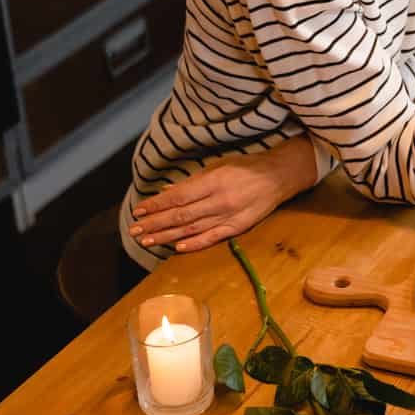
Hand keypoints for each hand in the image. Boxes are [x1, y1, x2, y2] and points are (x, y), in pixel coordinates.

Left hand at [129, 135, 317, 252]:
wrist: (278, 177)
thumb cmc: (245, 168)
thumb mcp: (218, 166)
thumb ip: (192, 181)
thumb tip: (165, 191)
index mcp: (214, 182)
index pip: (177, 197)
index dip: (156, 205)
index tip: (139, 211)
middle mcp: (220, 200)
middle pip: (181, 215)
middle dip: (155, 223)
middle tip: (135, 230)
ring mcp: (230, 215)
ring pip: (192, 229)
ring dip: (167, 236)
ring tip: (147, 241)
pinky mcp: (238, 227)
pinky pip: (213, 237)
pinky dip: (195, 243)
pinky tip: (177, 248)